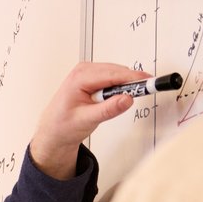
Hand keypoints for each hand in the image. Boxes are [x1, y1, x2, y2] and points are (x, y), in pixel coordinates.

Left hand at [27, 62, 146, 178]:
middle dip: (132, 82)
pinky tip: (117, 98)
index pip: (113, 74)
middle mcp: (84, 71)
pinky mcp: (93, 78)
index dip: (133, 78)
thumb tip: (127, 99)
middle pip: (117, 71)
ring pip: (117, 74)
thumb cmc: (63, 125)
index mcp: (79, 77)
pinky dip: (119, 87)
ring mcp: (88, 72)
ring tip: (128, 98)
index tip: (149, 82)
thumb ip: (108, 110)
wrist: (53, 131)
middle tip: (148, 90)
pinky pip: (113, 78)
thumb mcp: (86, 120)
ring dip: (125, 86)